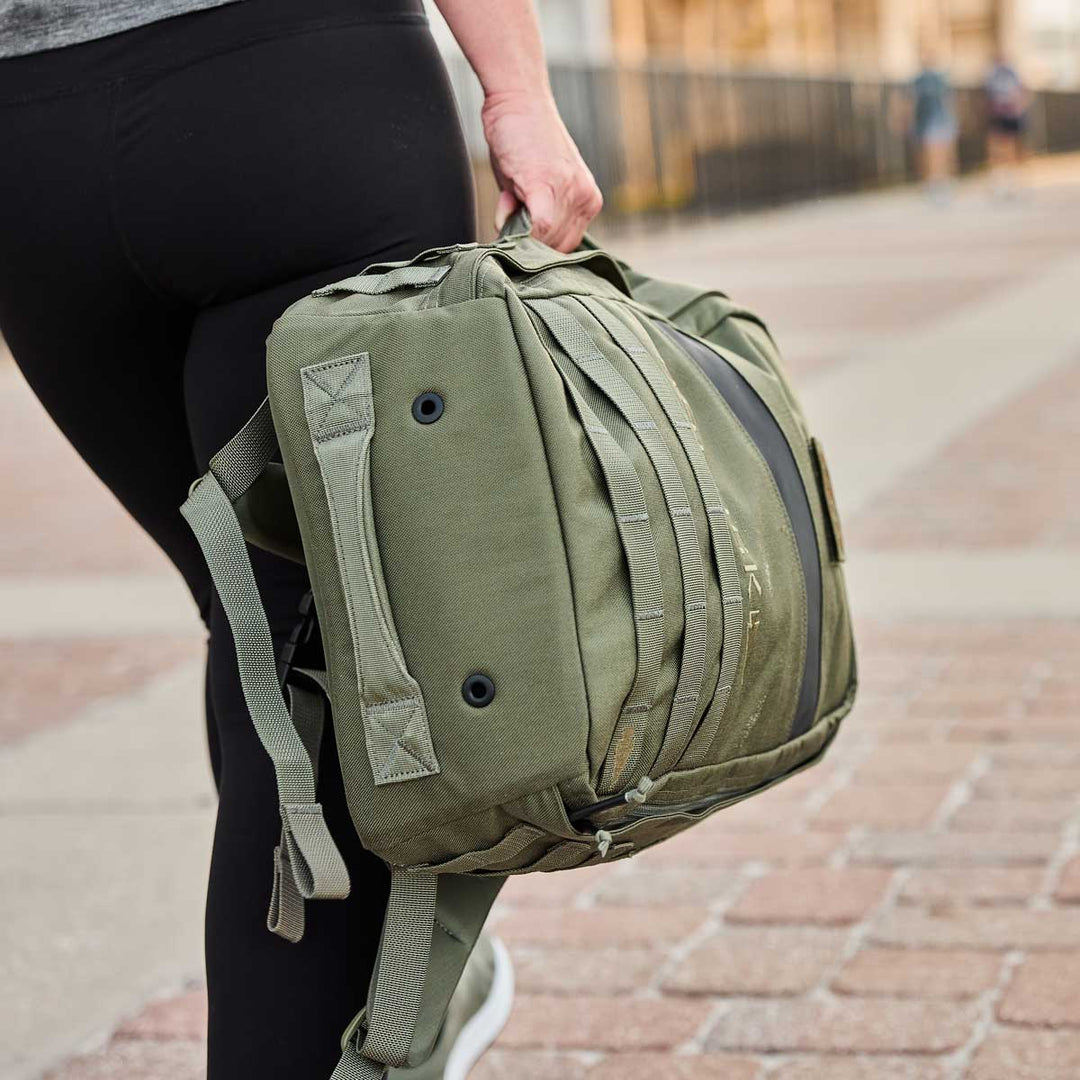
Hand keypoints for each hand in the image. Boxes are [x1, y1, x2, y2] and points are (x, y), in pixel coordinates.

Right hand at [482, 89, 602, 251]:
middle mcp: (585, 198)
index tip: (522, 240)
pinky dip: (522, 231)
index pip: (566, 245)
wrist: (519, 97)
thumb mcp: (532, 184)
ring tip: (508, 201)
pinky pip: (540, 227)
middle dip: (531, 243)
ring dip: (521, 234)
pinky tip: (507, 214)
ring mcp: (570, 191)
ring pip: (546, 240)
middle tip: (510, 219)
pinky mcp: (547, 185)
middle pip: (557, 247)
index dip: (540, 249)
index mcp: (588, 200)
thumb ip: (531, 215)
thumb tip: (515, 240)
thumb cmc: (523, 138)